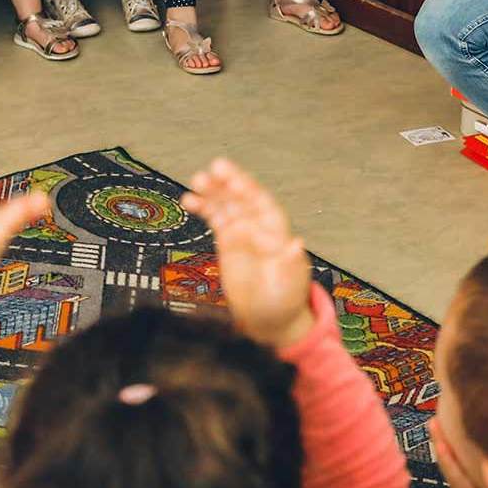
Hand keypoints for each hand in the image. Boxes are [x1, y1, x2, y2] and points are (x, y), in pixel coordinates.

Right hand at [181, 158, 314, 349]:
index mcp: (277, 233)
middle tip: (214, 170)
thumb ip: (290, 263)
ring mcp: (242, 232)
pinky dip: (203, 207)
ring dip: (213, 192)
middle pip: (243, 200)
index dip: (249, 190)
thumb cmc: (284, 299)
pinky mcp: (228, 240)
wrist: (268, 317)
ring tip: (197, 181)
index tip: (234, 180)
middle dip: (229, 184)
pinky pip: (215, 218)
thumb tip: (297, 243)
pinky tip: (190, 200)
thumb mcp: (289, 283)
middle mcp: (259, 228)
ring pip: (227, 205)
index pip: (263, 205)